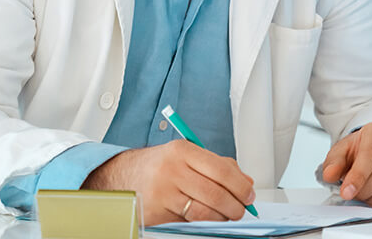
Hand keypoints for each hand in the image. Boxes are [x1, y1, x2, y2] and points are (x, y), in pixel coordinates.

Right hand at [82, 140, 254, 225]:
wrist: (122, 176)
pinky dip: (205, 221)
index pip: (221, 169)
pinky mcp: (157, 211)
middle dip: (235, 205)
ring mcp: (163, 192)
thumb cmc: (160, 166)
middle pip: (215, 192)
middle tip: (242, 209)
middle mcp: (172, 169)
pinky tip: (209, 217)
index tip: (249, 194)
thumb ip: (218, 165)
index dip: (240, 184)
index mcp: (183, 150)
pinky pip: (189, 220)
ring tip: (228, 215)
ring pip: (204, 210)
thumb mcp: (187, 156)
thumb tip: (246, 183)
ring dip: (222, 216)